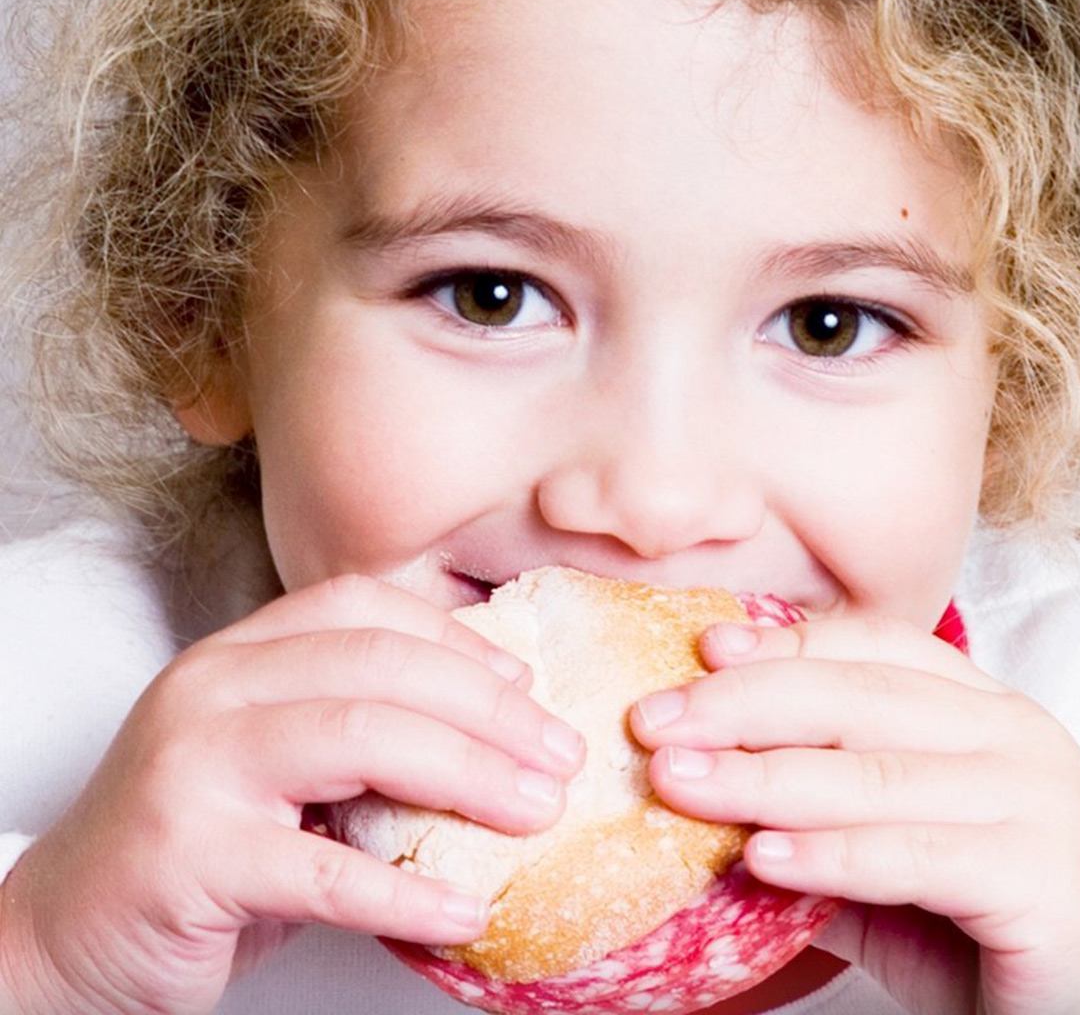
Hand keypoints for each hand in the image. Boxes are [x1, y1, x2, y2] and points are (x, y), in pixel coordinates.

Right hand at [0, 574, 583, 1013]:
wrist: (63, 929)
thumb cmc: (196, 841)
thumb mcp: (276, 761)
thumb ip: (360, 731)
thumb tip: (500, 727)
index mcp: (239, 653)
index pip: (363, 608)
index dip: (458, 640)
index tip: (527, 685)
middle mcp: (213, 688)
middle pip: (380, 668)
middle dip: (489, 710)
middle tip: (559, 756)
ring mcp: (195, 765)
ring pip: (361, 739)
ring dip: (470, 775)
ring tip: (539, 812)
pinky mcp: (188, 856)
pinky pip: (322, 869)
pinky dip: (407, 891)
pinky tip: (466, 909)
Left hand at [630, 615, 1079, 1014]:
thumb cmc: (978, 918)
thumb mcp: (882, 846)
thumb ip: (810, 806)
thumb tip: (696, 768)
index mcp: (978, 704)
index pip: (869, 647)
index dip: (782, 644)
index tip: (702, 651)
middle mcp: (1012, 730)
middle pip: (855, 696)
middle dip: (742, 705)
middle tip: (654, 722)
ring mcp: (1034, 796)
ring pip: (871, 771)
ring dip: (761, 777)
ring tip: (680, 781)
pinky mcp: (1041, 873)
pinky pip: (910, 854)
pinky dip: (827, 853)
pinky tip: (758, 856)